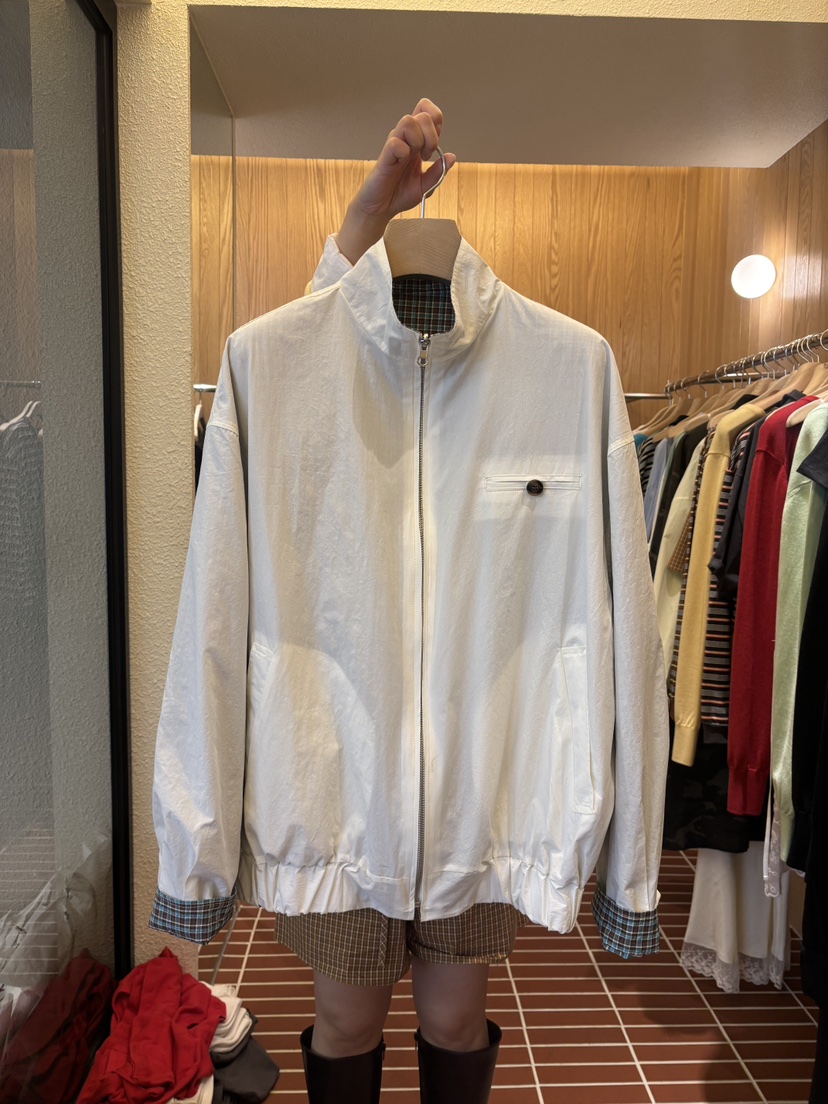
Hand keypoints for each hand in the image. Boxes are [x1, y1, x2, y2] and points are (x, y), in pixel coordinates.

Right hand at [336, 98, 456, 264]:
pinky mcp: (385, 155)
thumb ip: (439, 172)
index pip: (428, 112)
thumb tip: (451, 157)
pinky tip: (400, 163)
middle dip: (431, 136)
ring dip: (418, 140)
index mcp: (417, 141)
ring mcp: (394, 145)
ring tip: (415, 158)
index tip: (434, 144)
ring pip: (408, 121)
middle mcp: (406, 139)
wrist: (382, 208)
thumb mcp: (426, 185)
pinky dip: (403, 152)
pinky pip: (395, 142)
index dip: (436, 121)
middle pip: (423, 115)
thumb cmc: (400, 194)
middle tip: (426, 156)